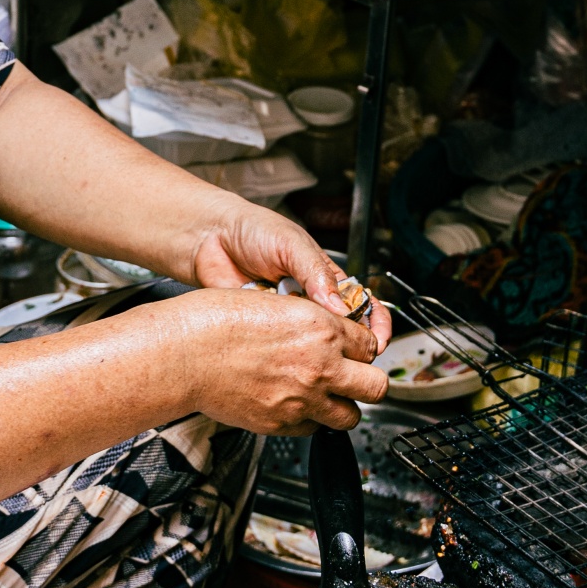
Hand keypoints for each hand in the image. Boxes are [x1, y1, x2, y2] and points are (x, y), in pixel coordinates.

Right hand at [157, 285, 385, 435]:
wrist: (186, 353)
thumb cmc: (219, 320)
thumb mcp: (277, 303)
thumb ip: (312, 322)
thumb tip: (330, 334)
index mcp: (321, 328)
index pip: (371, 345)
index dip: (363, 348)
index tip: (354, 351)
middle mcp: (320, 365)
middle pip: (377, 387)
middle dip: (368, 382)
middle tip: (353, 378)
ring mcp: (303, 398)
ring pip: (351, 417)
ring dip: (342, 406)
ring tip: (324, 396)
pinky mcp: (283, 422)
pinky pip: (313, 429)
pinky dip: (309, 420)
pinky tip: (293, 403)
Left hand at [189, 201, 392, 353]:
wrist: (210, 237)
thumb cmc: (253, 230)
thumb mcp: (292, 244)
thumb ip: (317, 273)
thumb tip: (339, 307)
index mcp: (327, 280)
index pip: (363, 308)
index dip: (375, 327)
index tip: (377, 343)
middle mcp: (311, 304)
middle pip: (343, 336)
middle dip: (350, 350)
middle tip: (347, 357)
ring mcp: (288, 322)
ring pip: (312, 349)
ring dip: (315, 354)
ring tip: (313, 355)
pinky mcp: (265, 334)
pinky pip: (280, 351)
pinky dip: (284, 355)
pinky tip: (283, 353)